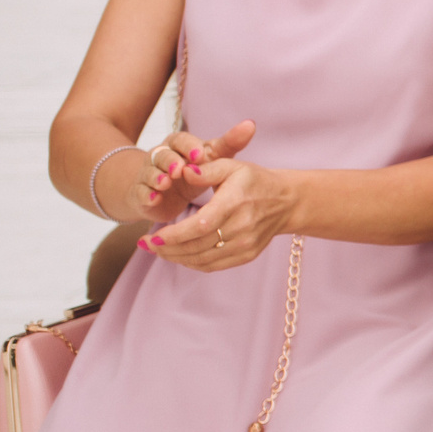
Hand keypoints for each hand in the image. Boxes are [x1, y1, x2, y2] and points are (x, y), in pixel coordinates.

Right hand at [136, 120, 256, 227]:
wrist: (166, 194)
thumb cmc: (194, 171)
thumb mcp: (212, 157)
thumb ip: (229, 143)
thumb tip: (250, 124)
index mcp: (178, 144)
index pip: (180, 140)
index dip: (189, 147)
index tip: (200, 155)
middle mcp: (160, 156)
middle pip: (162, 154)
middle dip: (170, 161)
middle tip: (180, 170)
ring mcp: (147, 174)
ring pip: (149, 172)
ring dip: (156, 177)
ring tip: (165, 183)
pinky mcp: (141, 193)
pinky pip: (140, 192)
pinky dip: (146, 195)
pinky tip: (154, 199)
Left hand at [145, 156, 298, 272]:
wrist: (286, 202)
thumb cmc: (255, 181)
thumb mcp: (232, 166)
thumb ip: (206, 169)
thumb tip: (183, 171)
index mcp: (235, 202)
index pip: (199, 226)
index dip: (173, 235)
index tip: (151, 236)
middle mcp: (242, 227)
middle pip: (196, 246)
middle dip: (166, 248)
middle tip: (146, 243)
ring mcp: (245, 244)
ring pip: (202, 259)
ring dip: (175, 257)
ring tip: (157, 249)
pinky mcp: (247, 255)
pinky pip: (212, 265)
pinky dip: (191, 262)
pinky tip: (178, 255)